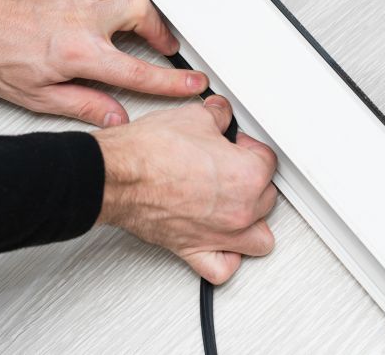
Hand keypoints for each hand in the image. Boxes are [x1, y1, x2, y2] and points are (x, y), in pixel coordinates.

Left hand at [0, 0, 208, 125]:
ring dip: (142, 0)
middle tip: (163, 46)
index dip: (172, 81)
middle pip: (143, 11)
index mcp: (79, 54)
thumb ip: (83, 106)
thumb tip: (115, 118)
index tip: (191, 82)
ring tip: (143, 18)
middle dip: (161, 30)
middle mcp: (83, 19)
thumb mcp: (36, 97)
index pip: (138, 71)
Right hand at [93, 95, 277, 284]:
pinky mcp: (194, 250)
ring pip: (258, 239)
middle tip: (229, 166)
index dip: (248, 146)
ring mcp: (219, 234)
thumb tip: (220, 115)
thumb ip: (218, 116)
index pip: (267, 159)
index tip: (233, 144)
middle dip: (252, 180)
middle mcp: (240, 210)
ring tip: (238, 206)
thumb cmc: (150, 152)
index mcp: (248, 176)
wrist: (117, 174)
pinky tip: (221, 243)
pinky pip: (224, 268)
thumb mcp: (193, 117)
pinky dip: (227, 258)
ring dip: (252, 223)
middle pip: (266, 197)